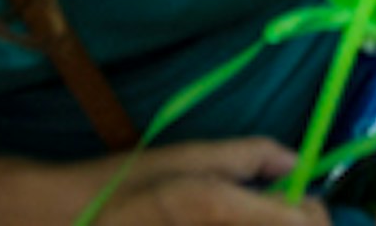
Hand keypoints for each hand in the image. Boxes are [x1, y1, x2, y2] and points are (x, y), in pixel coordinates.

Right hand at [0, 141, 309, 225]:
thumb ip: (253, 156)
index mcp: (218, 211)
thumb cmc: (126, 187)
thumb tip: (297, 163)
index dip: (312, 212)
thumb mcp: (191, 157)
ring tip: (237, 219)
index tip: (299, 203)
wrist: (64, 223)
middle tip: (277, 215)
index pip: (307, 222)